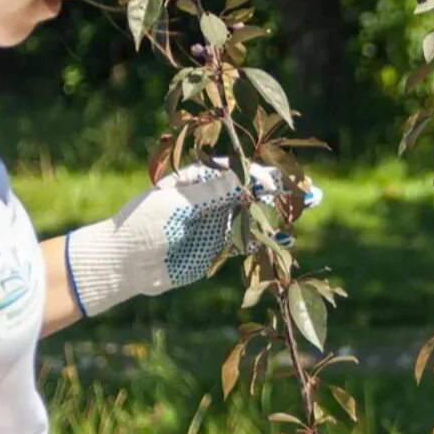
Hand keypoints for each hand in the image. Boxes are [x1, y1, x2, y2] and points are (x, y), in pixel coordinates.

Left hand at [64, 162, 322, 316]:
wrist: (123, 263)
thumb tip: (248, 175)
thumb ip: (214, 191)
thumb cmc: (144, 225)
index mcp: (198, 178)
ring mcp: (214, 222)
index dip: (264, 173)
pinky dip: (265, 239)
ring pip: (252, 215)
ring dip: (277, 213)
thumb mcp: (179, 204)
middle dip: (280, 190)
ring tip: (306, 208)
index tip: (285, 177)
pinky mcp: (215, 247)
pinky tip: (284, 237)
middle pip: (251, 191)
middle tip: (310, 191)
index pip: (238, 170)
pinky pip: (245, 241)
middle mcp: (209, 198)